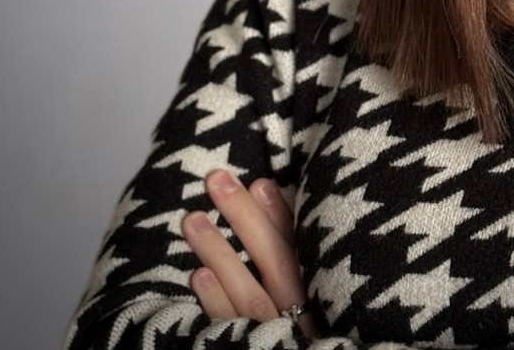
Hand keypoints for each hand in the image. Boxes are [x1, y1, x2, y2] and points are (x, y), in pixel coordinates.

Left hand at [183, 169, 320, 336]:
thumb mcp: (319, 296)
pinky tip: (197, 276)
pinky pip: (232, 330)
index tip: (258, 182)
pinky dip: (216, 303)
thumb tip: (273, 205)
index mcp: (321, 294)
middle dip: (244, 217)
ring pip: (247, 292)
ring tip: (192, 218)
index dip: (280, 214)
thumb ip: (304, 259)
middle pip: (274, 259)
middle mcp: (301, 314)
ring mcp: (274, 336)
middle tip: (216, 179)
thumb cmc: (307, 335)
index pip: (299, 247)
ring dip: (219, 253)